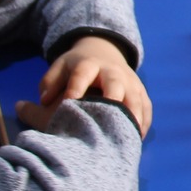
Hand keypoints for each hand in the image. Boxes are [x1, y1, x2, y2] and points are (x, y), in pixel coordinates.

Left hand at [16, 37, 151, 135]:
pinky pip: (145, 107)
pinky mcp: (141, 91)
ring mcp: (129, 81)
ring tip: (127, 135)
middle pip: (114, 82)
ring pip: (134, 96)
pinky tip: (137, 138)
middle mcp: (112, 72)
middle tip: (108, 117)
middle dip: (112, 97)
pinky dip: (143, 122)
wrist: (105, 52)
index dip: (76, 87)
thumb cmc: (77, 68)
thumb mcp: (60, 68)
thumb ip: (49, 83)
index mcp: (88, 64)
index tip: (69, 103)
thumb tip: (44, 101)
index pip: (82, 73)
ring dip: (132, 114)